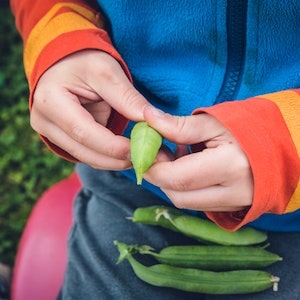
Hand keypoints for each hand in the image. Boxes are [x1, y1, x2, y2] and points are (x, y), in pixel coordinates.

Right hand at [31, 50, 149, 169]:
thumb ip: (127, 97)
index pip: (84, 132)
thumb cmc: (83, 60)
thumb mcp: (106, 70)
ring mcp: (51, 133)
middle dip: (116, 159)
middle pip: (84, 151)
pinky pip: (88, 153)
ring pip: (86, 157)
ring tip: (141, 157)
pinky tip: (128, 154)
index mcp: (51, 102)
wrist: (65, 63)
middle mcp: (44, 122)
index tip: (139, 151)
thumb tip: (153, 121)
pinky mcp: (62, 138)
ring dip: (114, 161)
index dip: (113, 147)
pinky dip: (108, 157)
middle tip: (147, 160)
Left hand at [143, 106, 253, 211]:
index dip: (153, 167)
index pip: (177, 177)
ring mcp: (235, 204)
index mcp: (230, 166)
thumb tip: (147, 118)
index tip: (141, 152)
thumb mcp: (215, 121)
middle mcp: (233, 192)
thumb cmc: (250, 128)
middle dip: (159, 176)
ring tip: (175, 156)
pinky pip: (198, 203)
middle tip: (156, 152)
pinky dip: (185, 187)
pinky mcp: (233, 207)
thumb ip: (178, 125)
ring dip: (171, 182)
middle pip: (178, 195)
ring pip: (186, 202)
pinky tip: (189, 167)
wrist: (283, 146)